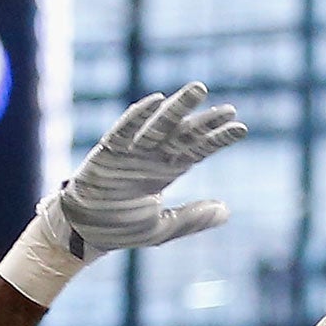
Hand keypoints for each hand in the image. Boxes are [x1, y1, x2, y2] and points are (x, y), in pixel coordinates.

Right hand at [0, 82, 244, 305]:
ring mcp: (130, 152)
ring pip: (158, 124)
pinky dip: (137, 116)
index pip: (198, 150)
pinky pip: (123, 130)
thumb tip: (227, 211)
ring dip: (178, 107)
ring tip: (199, 89)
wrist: (85, 236)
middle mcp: (152, 156)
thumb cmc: (121, 229)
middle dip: (204, 120)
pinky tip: (155, 100)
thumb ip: (193, 219)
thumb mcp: (163, 228)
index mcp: (166, 171)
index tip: (241, 127)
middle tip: (229, 108)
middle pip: (183, 133)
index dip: (218, 139)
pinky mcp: (107, 153)